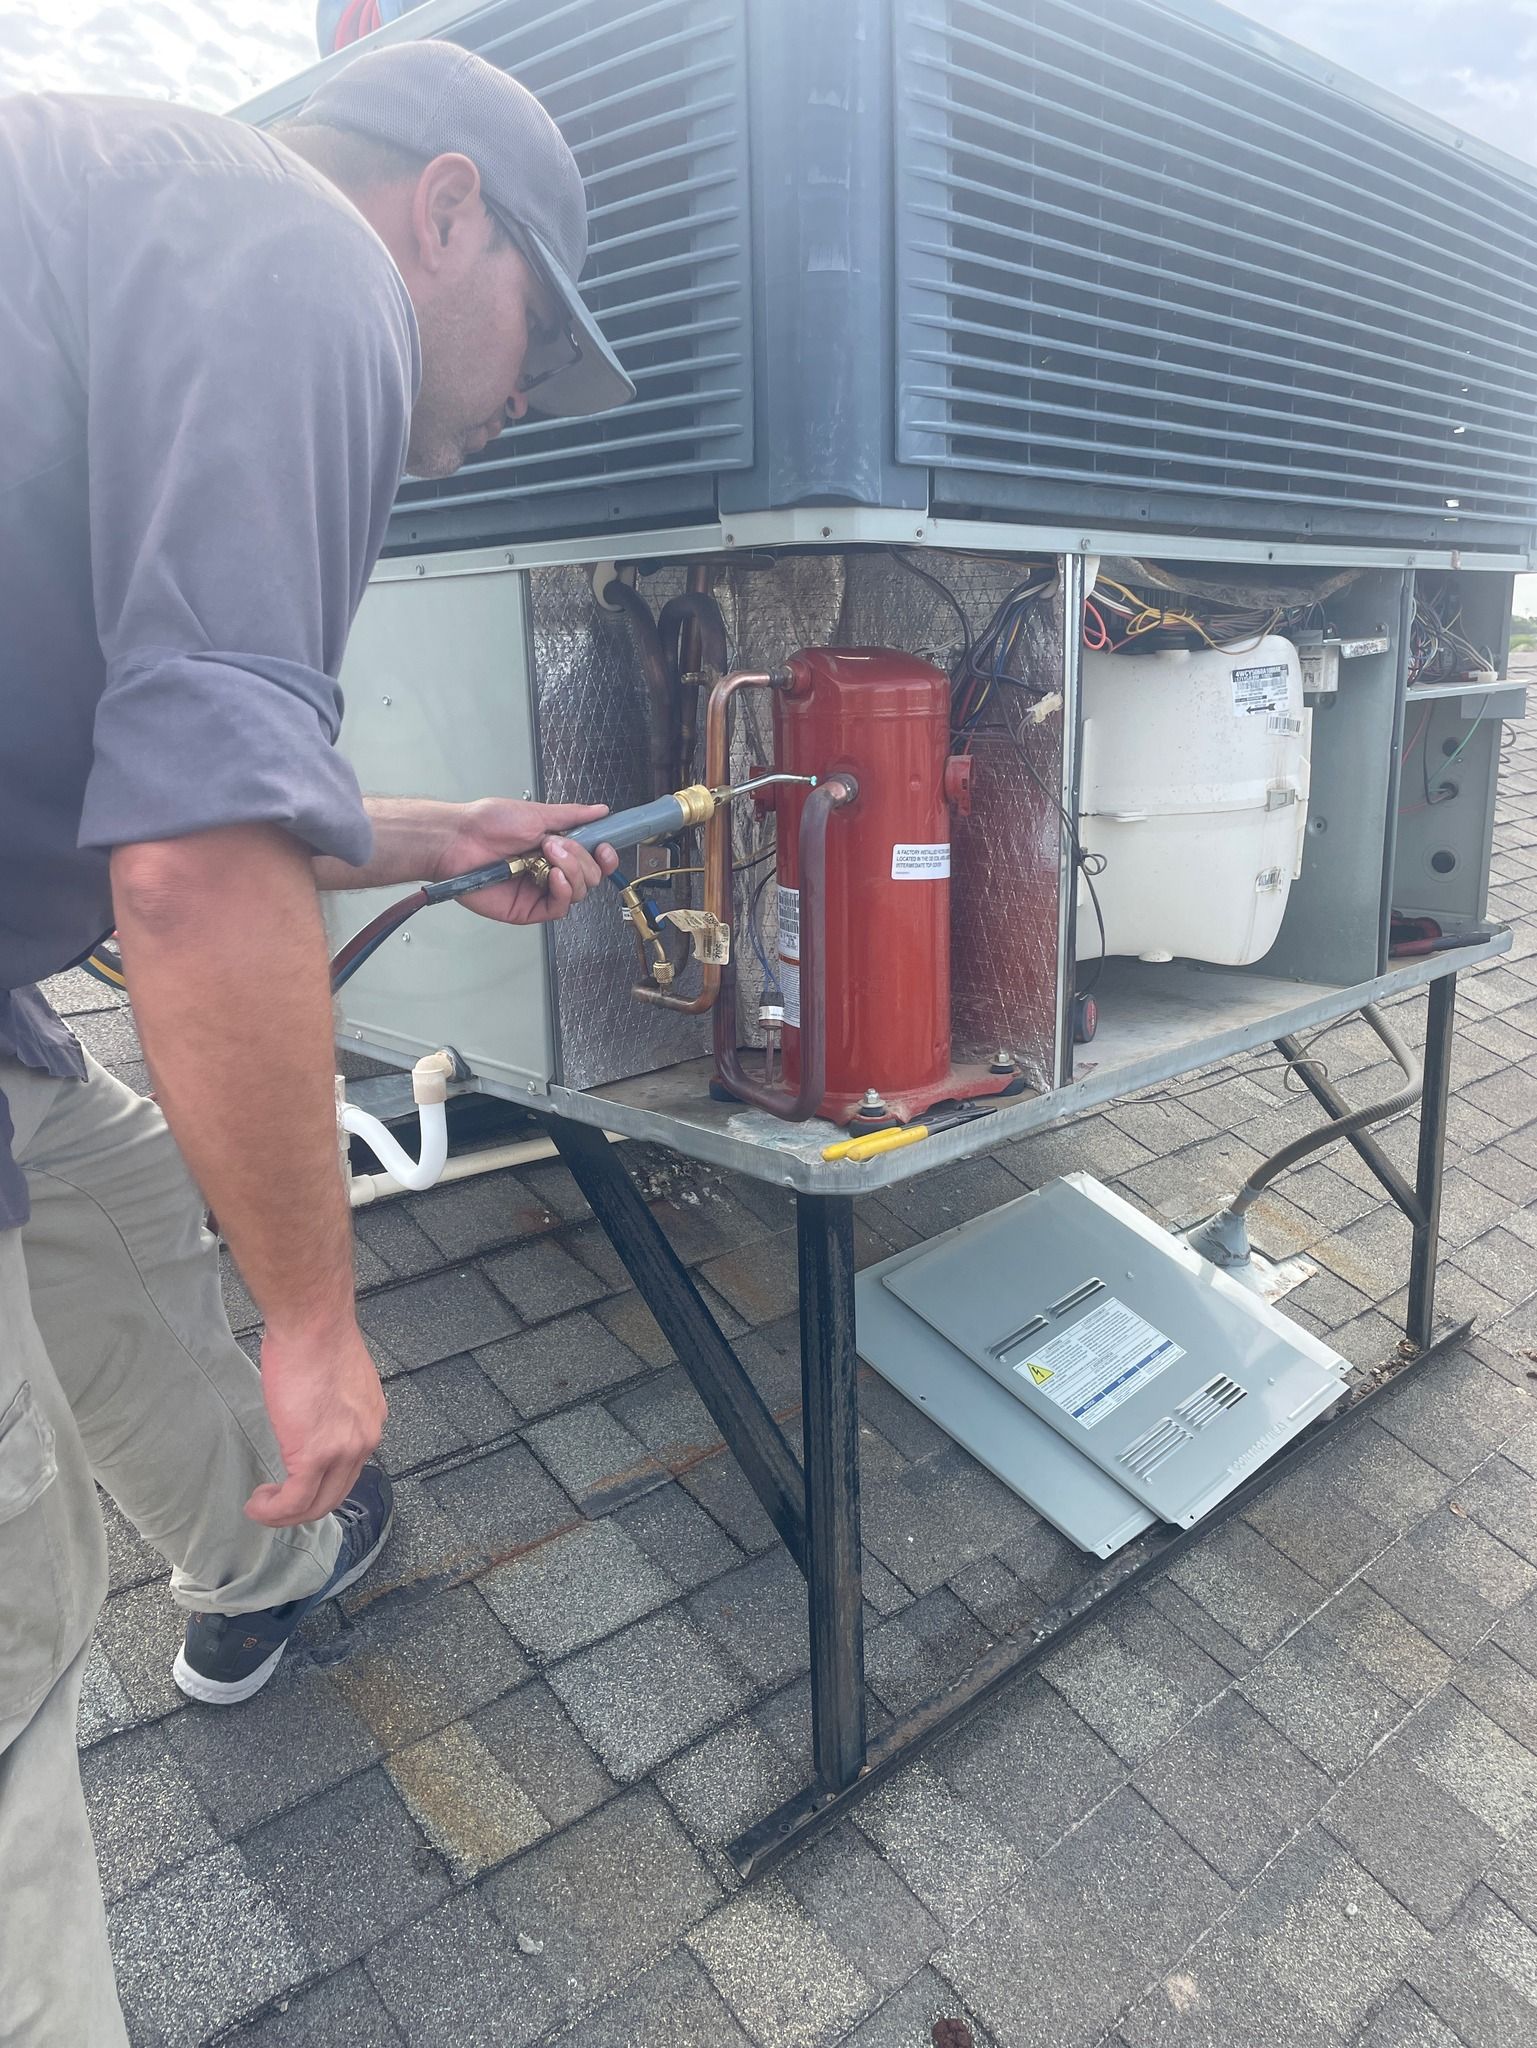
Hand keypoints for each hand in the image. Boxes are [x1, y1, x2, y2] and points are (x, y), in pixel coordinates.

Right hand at [246, 1320, 386, 1526]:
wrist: (312, 1324)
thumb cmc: (316, 1337)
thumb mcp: (335, 1380)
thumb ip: (330, 1406)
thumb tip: (310, 1417)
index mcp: (370, 1420)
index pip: (350, 1468)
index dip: (321, 1483)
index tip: (295, 1485)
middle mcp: (365, 1439)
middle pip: (336, 1493)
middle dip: (303, 1508)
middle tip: (275, 1506)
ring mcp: (343, 1450)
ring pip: (316, 1504)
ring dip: (285, 1514)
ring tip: (262, 1507)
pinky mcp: (314, 1455)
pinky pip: (295, 1501)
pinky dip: (274, 1511)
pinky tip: (258, 1505)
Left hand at [432, 797, 619, 924]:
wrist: (459, 840)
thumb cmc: (487, 824)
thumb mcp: (536, 813)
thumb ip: (571, 815)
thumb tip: (599, 810)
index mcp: (555, 848)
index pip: (592, 859)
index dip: (603, 856)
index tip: (604, 847)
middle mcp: (550, 870)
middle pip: (589, 878)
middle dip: (581, 860)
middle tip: (556, 845)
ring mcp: (539, 891)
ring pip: (578, 893)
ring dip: (571, 872)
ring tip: (548, 855)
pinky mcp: (528, 909)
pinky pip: (559, 909)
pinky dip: (562, 892)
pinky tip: (553, 877)